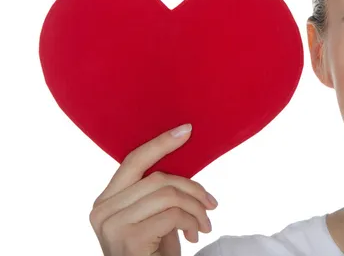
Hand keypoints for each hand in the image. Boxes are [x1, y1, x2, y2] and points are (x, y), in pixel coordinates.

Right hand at [89, 124, 217, 255]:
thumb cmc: (151, 253)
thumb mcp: (152, 218)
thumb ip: (157, 193)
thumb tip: (184, 161)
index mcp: (106, 201)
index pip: (134, 160)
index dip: (161, 143)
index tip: (187, 130)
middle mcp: (102, 210)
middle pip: (159, 178)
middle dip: (193, 188)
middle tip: (211, 205)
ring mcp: (112, 224)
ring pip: (169, 194)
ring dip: (197, 208)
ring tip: (205, 224)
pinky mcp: (128, 238)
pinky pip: (173, 214)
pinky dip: (193, 221)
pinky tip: (195, 235)